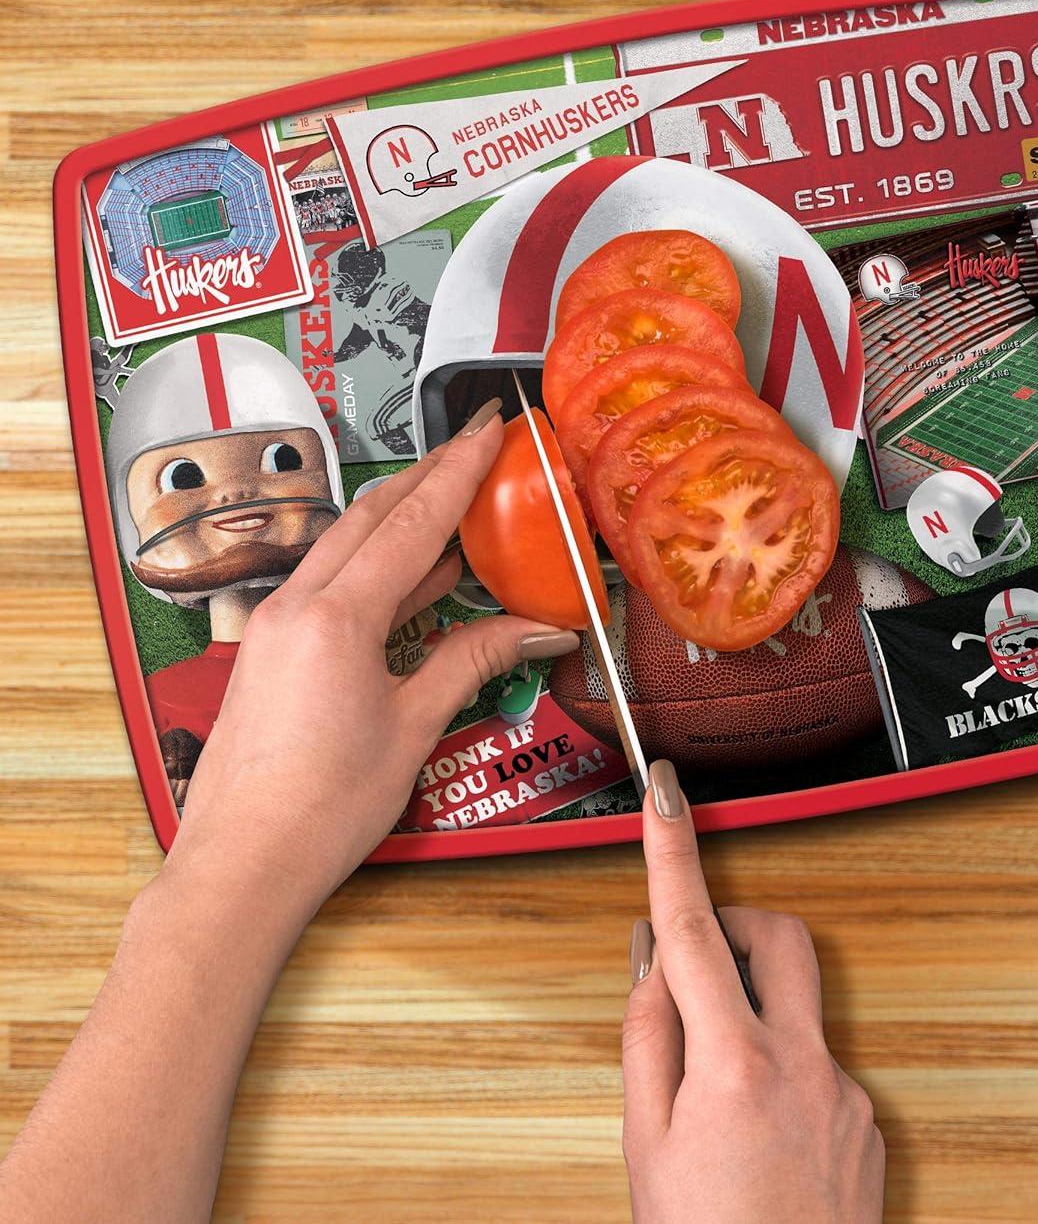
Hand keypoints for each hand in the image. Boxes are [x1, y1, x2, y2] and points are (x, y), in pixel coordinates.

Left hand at [166, 397, 578, 918]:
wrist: (243, 864)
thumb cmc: (322, 808)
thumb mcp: (413, 727)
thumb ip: (472, 661)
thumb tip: (536, 629)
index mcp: (336, 617)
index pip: (411, 522)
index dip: (458, 471)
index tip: (489, 431)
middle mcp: (297, 606)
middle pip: (371, 516)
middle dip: (427, 477)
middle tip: (476, 449)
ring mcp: (277, 625)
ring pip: (346, 545)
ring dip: (400, 518)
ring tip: (454, 501)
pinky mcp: (272, 649)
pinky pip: (330, 583)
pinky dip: (375, 564)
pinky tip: (412, 575)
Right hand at [621, 762, 883, 1223]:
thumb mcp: (645, 1149)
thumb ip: (648, 1039)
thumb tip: (654, 959)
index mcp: (735, 1066)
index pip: (691, 930)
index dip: (673, 852)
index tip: (664, 791)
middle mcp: (804, 1065)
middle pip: (777, 937)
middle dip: (735, 929)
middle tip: (694, 975)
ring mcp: (847, 1093)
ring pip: (799, 1005)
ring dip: (754, 1015)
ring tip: (718, 1101)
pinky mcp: (870, 1121)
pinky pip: (820, 1063)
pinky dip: (781, 1075)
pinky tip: (757, 1145)